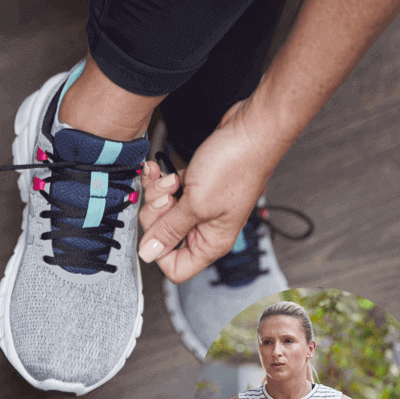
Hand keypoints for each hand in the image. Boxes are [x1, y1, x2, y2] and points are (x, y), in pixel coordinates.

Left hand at [139, 97, 277, 283]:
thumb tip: (148, 254)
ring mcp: (200, 207)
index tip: (159, 228)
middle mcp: (205, 228)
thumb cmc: (236, 166)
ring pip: (161, 212)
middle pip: (162, 237)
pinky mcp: (195, 187)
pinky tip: (161, 170)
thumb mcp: (195, 204)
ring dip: (157, 193)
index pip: (175, 267)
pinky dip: (160, 181)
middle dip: (156, 214)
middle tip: (168, 197)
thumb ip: (169, 231)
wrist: (250, 131)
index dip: (160, 250)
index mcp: (211, 243)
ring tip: (172, 180)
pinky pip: (166, 192)